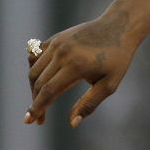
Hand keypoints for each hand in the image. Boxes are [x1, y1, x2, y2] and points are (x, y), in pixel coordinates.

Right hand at [25, 9, 137, 126]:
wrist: (119, 27)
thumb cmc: (117, 58)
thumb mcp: (110, 84)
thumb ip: (90, 103)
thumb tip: (72, 123)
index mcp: (76, 65)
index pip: (48, 91)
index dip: (37, 108)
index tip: (29, 121)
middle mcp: (62, 53)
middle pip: (38, 82)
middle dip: (35, 102)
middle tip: (39, 118)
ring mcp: (57, 43)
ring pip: (34, 70)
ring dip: (33, 88)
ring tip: (41, 101)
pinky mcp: (55, 38)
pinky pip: (36, 56)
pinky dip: (34, 69)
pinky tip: (41, 81)